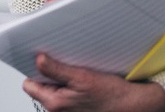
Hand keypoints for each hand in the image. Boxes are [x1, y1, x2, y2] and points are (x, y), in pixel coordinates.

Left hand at [22, 53, 164, 111]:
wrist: (134, 105)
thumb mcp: (83, 77)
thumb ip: (56, 70)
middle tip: (62, 61)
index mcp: (55, 105)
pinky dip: (71, 83)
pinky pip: (66, 92)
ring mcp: (68, 110)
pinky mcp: (77, 108)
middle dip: (49, 73)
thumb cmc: (113, 96)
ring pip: (55, 88)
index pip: (29, 85)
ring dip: (62, 77)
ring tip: (76, 70)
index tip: (41, 57)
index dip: (34, 70)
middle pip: (41, 86)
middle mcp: (59, 111)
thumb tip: (38, 60)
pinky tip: (82, 78)